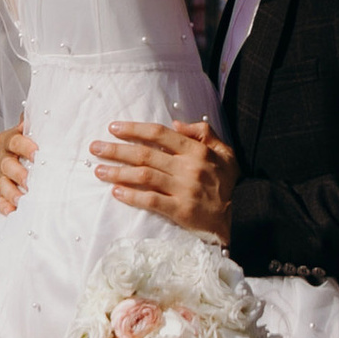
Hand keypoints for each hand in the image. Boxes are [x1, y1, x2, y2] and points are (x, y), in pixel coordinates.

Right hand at [0, 120, 35, 214]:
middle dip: (17, 173)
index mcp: (11, 139)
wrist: (37, 155)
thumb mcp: (41, 127)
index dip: (23, 146)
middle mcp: (4, 157)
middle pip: (5, 164)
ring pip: (1, 183)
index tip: (36, 153)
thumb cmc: (41, 140)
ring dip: (11, 192)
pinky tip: (12, 211)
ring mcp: (3, 175)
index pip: (14, 140)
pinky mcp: (3, 191)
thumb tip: (43, 113)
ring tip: (22, 200)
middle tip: (29, 180)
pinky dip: (4, 205)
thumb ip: (39, 120)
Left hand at [87, 117, 235, 241]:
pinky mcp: (181, 211)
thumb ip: (203, 133)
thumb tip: (176, 123)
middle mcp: (188, 168)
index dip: (134, 129)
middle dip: (116, 150)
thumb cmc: (229, 182)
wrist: (243, 214)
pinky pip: (151, 201)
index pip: (160, 134)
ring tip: (98, 170)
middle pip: (145, 155)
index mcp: (196, 151)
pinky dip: (132, 196)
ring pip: (144, 177)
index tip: (113, 128)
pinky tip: (116, 192)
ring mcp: (183, 190)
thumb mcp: (225, 152)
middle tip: (95, 148)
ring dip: (118, 173)